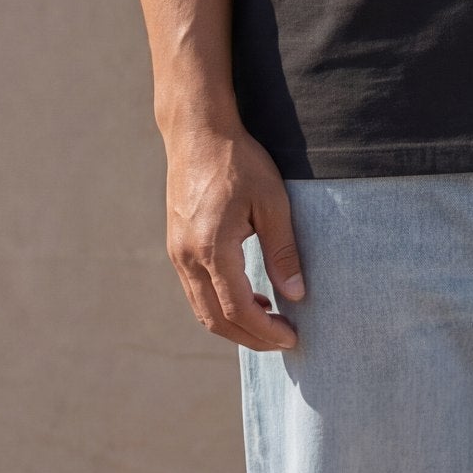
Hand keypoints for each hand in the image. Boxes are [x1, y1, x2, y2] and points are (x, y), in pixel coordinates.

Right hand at [162, 118, 305, 350]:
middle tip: (283, 339)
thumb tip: (296, 295)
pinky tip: (248, 296)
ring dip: (234, 324)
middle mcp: (187, 257)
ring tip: (269, 322)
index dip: (266, 331)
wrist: (197, 133)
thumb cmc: (239, 162)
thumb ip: (283, 251)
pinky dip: (220, 305)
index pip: (238, 309)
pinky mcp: (176, 246)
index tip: (292, 337)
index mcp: (212, 248)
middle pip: (215, 319)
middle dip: (250, 337)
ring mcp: (177, 253)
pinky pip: (195, 291)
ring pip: (202, 309)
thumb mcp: (272, 202)